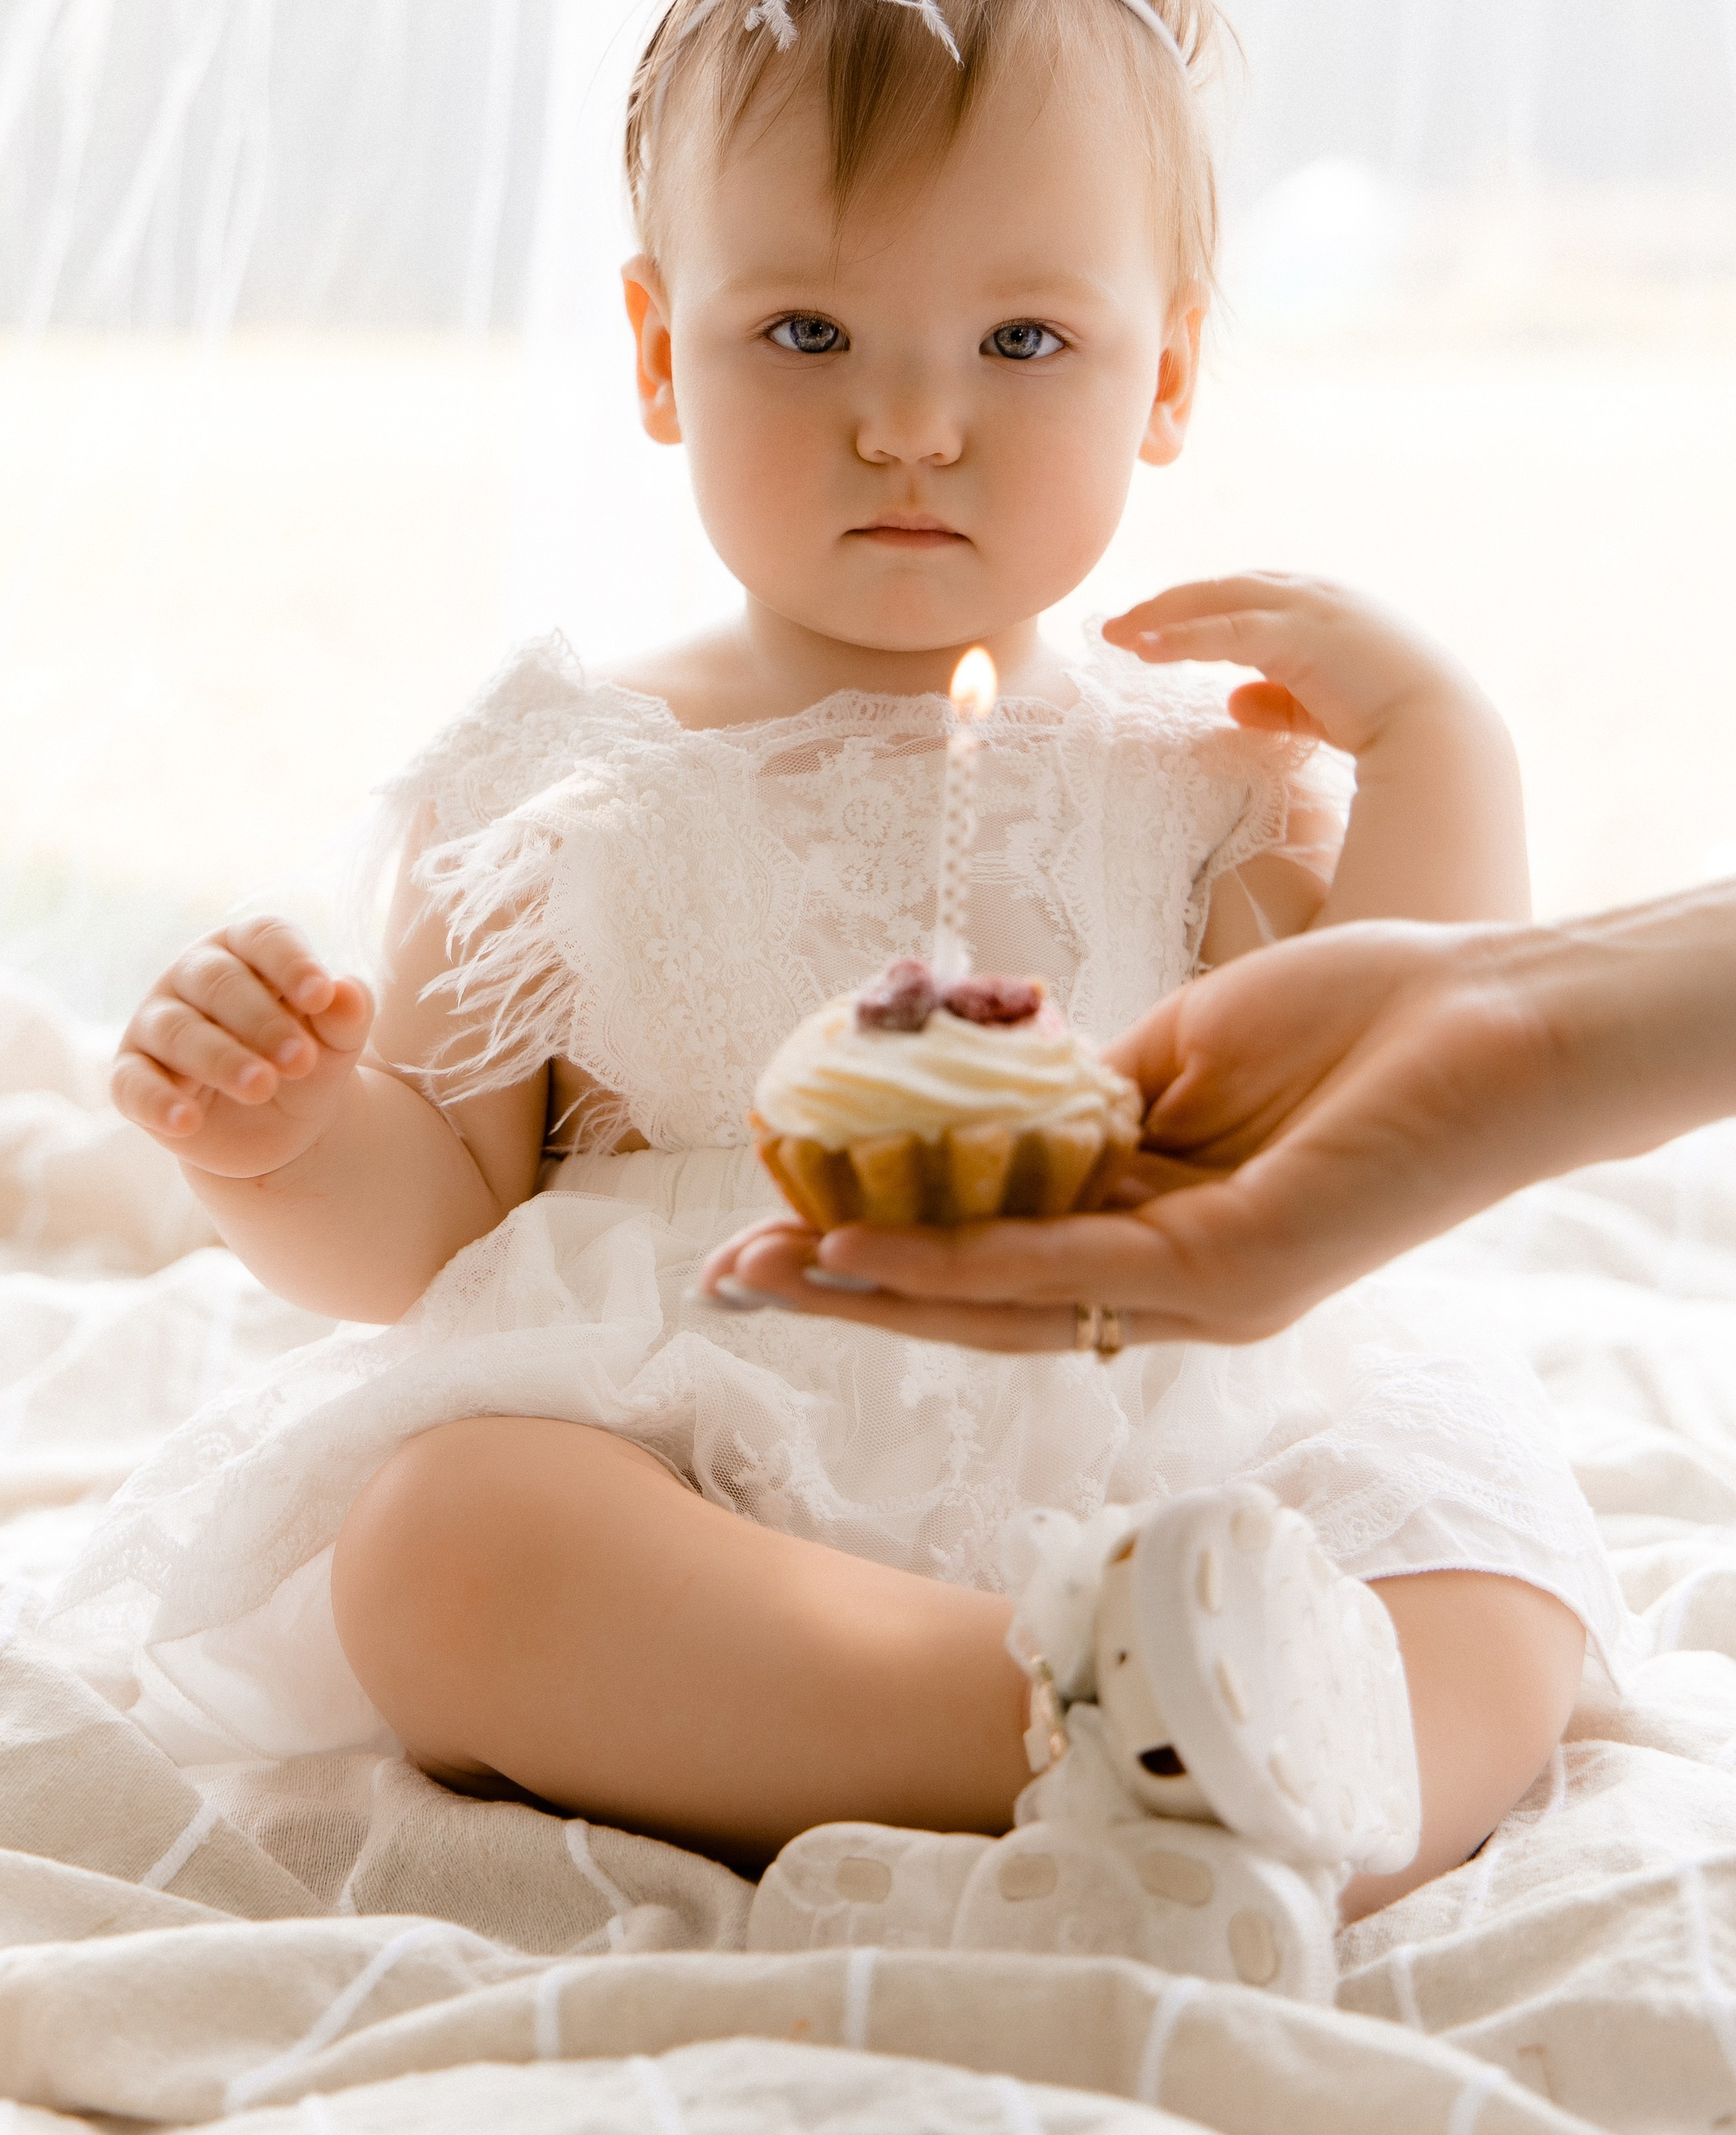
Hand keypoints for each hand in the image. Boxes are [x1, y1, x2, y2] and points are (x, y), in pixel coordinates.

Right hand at [112, 916, 374, 1179]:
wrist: (278, 1128)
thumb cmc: (303, 1063)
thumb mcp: (336, 1044)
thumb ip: (346, 1016)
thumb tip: (348, 992)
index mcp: (247, 950)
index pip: (264, 938)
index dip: (291, 963)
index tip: (321, 996)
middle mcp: (194, 976)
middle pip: (219, 983)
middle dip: (262, 1021)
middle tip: (301, 1061)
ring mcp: (157, 1024)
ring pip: (178, 1031)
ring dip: (221, 1059)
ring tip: (261, 1087)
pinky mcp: (132, 1075)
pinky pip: (133, 1083)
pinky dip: (157, 1101)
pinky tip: (187, 1120)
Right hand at [700, 918, 1582, 1349]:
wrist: (1495, 1015)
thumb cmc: (1362, 1017)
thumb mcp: (1187, 1050)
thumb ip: (1090, 1097)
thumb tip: (994, 1096)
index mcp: (1163, 1229)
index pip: (995, 1249)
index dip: (884, 1243)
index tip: (780, 1219)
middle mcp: (1173, 1285)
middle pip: (980, 1300)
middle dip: (850, 1290)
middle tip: (732, 1278)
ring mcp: (1203, 1291)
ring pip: (1007, 1301)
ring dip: (880, 1288)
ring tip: (771, 1272)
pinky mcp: (1232, 1272)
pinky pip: (1070, 1272)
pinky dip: (965, 1263)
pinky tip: (879, 1251)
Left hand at [1103, 571, 1480, 753]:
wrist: (1441, 733)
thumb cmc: (1392, 723)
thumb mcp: (1324, 708)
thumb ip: (1279, 701)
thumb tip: (1233, 702)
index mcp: (1322, 605)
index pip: (1245, 597)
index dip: (1196, 609)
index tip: (1153, 629)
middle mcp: (1315, 594)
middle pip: (1223, 587)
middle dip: (1167, 604)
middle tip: (1117, 627)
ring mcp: (1311, 609)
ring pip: (1219, 600)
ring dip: (1163, 615)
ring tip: (1117, 635)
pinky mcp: (1303, 635)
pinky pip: (1228, 631)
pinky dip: (1184, 637)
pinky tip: (1147, 649)